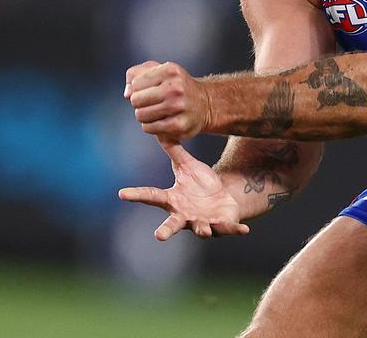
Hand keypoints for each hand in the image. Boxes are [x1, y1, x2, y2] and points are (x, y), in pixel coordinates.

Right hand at [118, 138, 248, 239]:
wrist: (224, 198)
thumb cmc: (201, 184)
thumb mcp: (187, 166)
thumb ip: (174, 151)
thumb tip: (160, 130)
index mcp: (174, 200)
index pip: (152, 196)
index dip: (137, 195)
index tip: (122, 194)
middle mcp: (185, 215)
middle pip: (172, 224)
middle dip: (166, 230)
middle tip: (159, 236)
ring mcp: (203, 222)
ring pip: (200, 229)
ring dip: (202, 230)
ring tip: (202, 230)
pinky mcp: (222, 225)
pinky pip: (228, 228)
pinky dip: (235, 229)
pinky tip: (244, 229)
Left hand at [124, 60, 209, 141]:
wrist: (205, 104)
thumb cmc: (176, 86)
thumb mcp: (159, 70)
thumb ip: (136, 74)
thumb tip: (127, 93)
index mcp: (170, 70)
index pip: (135, 83)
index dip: (138, 89)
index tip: (151, 90)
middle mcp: (176, 88)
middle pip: (135, 100)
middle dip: (139, 103)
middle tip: (152, 102)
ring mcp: (178, 107)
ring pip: (140, 115)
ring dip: (144, 115)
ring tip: (157, 111)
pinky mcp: (178, 126)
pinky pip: (148, 128)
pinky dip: (151, 126)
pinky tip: (162, 121)